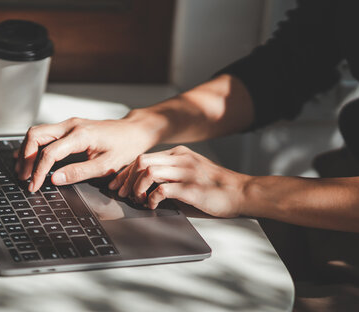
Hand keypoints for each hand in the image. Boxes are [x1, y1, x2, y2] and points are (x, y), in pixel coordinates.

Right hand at [15, 115, 155, 191]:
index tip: (34, 186)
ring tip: (25, 171)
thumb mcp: (106, 165)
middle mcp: (71, 125)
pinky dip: (34, 145)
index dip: (38, 171)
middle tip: (24, 177)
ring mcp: (69, 123)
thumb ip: (79, 173)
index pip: (49, 153)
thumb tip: (56, 180)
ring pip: (37, 132)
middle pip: (35, 135)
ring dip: (27, 151)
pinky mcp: (69, 126)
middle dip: (26, 158)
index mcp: (81, 135)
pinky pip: (44, 132)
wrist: (134, 131)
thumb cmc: (125, 147)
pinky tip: (30, 158)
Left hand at [108, 145, 248, 217]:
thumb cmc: (215, 185)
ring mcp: (186, 172)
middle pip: (141, 161)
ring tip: (138, 200)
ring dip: (137, 188)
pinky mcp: (191, 188)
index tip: (118, 184)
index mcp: (179, 154)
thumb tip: (144, 182)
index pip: (143, 157)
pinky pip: (161, 189)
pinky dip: (151, 198)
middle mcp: (181, 159)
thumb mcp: (191, 170)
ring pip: (148, 172)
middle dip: (126, 179)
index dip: (126, 172)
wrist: (241, 191)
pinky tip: (152, 205)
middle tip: (123, 194)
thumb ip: (171, 171)